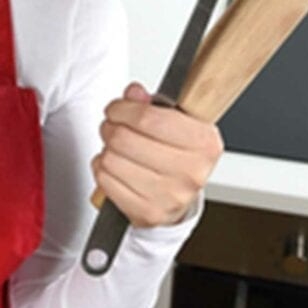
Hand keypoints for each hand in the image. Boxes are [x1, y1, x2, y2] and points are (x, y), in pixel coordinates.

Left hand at [91, 82, 223, 227]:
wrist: (178, 195)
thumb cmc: (175, 154)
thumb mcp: (172, 120)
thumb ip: (151, 103)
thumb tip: (134, 93)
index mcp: (204, 142)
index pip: (149, 119)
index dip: (123, 109)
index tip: (116, 108)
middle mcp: (191, 172)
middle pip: (124, 139)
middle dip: (110, 127)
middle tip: (113, 126)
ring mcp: (170, 196)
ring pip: (111, 160)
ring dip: (106, 149)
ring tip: (116, 148)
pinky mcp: (148, 213)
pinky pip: (105, 181)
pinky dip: (102, 170)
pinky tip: (116, 167)